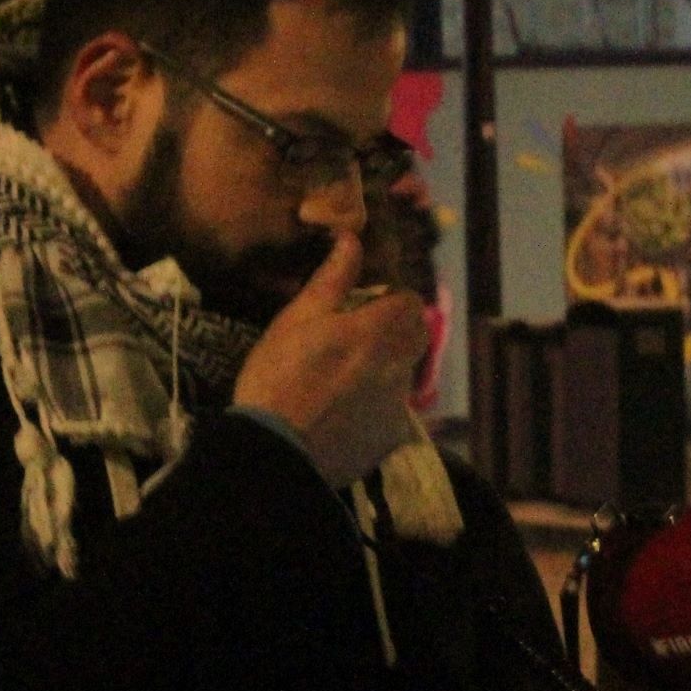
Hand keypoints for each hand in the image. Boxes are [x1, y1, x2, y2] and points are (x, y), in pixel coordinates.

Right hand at [233, 228, 426, 482]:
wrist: (275, 452)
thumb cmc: (278, 376)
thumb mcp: (297, 319)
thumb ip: (332, 280)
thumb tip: (352, 238)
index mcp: (379, 331)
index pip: (409, 302)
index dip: (390, 299)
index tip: (363, 306)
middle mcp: (399, 366)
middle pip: (414, 337)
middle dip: (395, 330)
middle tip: (356, 338)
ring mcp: (398, 406)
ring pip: (403, 374)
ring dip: (383, 369)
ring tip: (338, 381)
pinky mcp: (390, 438)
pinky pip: (391, 412)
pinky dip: (374, 407)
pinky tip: (340, 414)